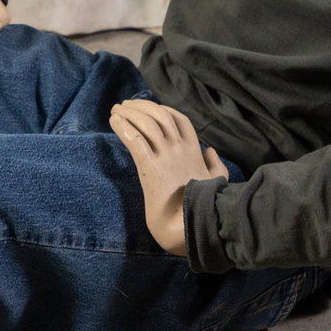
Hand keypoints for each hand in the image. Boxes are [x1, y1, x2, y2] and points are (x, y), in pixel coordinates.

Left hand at [109, 99, 227, 256]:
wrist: (187, 226)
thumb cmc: (201, 208)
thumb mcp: (216, 182)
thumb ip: (215, 165)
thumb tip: (211, 150)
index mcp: (194, 152)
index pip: (180, 120)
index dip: (164, 110)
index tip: (150, 107)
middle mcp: (180, 149)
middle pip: (160, 116)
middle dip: (142, 106)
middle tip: (125, 105)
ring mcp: (165, 157)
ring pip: (146, 124)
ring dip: (129, 113)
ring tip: (116, 110)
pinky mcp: (150, 167)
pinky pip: (135, 140)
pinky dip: (123, 127)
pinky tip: (114, 121)